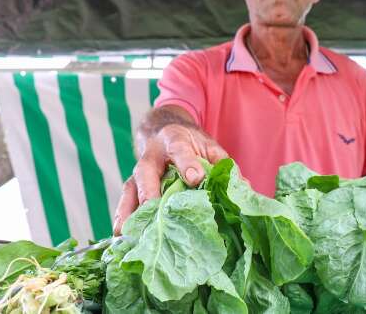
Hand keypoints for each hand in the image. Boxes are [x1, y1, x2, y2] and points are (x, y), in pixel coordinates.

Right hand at [113, 124, 227, 234]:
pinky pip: (125, 200)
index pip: (180, 150)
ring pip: (131, 189)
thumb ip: (223, 165)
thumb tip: (243, 188)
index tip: (194, 178)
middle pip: (146, 171)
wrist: (164, 131)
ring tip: (129, 232)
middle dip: (150, 191)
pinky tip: (122, 235)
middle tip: (154, 210)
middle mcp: (152, 155)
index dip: (186, 164)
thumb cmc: (191, 143)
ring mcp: (139, 171)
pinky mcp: (133, 185)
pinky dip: (122, 216)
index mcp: (174, 140)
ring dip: (128, 210)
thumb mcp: (210, 147)